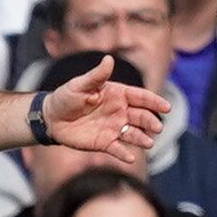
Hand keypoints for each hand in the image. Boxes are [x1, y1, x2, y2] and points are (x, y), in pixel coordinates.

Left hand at [36, 56, 168, 166]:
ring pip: (133, 134)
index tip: (166, 107)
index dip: (154, 102)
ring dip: (142, 138)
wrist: (51, 118)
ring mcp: (114, 128)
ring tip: (148, 142)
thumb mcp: (80, 84)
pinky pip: (117, 149)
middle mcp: (120, 111)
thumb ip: (97, 75)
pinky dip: (124, 154)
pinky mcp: (104, 143)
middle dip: (150, 121)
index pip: (141, 97)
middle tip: (157, 127)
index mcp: (118, 95)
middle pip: (141, 116)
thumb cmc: (66, 97)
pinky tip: (130, 157)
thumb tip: (109, 59)